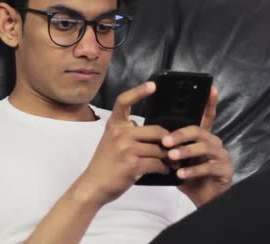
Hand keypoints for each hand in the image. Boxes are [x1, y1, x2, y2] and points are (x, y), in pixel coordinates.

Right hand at [78, 82, 169, 206]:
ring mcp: (126, 149)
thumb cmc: (106, 164)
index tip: (152, 85)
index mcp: (114, 125)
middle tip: (175, 147)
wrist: (94, 185)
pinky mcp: (132, 165)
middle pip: (156, 130)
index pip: (124, 101)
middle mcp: (120, 134)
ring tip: (172, 162)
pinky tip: (164, 170)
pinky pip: (157, 163)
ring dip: (168, 157)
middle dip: (168, 141)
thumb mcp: (112, 141)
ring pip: (159, 149)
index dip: (139, 91)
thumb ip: (130, 132)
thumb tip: (156, 132)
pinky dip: (164, 168)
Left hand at [163, 87, 233, 206]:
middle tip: (166, 141)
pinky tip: (181, 175)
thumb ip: (172, 148)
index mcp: (203, 137)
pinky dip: (193, 170)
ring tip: (172, 157)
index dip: (209, 102)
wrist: (205, 200)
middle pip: (199, 131)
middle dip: (181, 135)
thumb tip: (152, 136)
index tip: (210, 89)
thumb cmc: (191, 178)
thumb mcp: (179, 161)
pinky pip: (208, 167)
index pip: (207, 116)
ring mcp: (221, 156)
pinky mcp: (224, 170)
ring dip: (185, 152)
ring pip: (204, 147)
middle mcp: (214, 143)